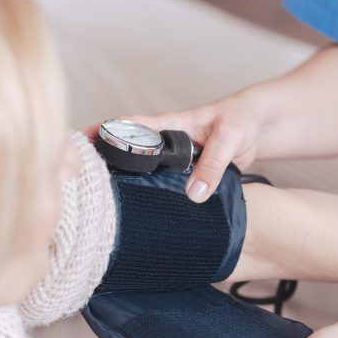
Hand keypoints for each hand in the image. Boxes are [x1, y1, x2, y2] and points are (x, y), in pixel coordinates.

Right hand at [83, 92, 264, 202]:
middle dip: (104, 165)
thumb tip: (194, 195)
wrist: (260, 128)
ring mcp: (175, 161)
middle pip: (129, 154)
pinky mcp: (187, 177)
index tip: (77, 145)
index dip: (103, 134)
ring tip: (99, 208)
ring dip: (127, 186)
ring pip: (145, 174)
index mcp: (171, 124)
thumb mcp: (230, 138)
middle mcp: (167, 142)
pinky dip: (154, 198)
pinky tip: (142, 217)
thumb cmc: (241, 120)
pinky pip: (166, 188)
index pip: (130, 127)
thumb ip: (212, 165)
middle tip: (78, 186)